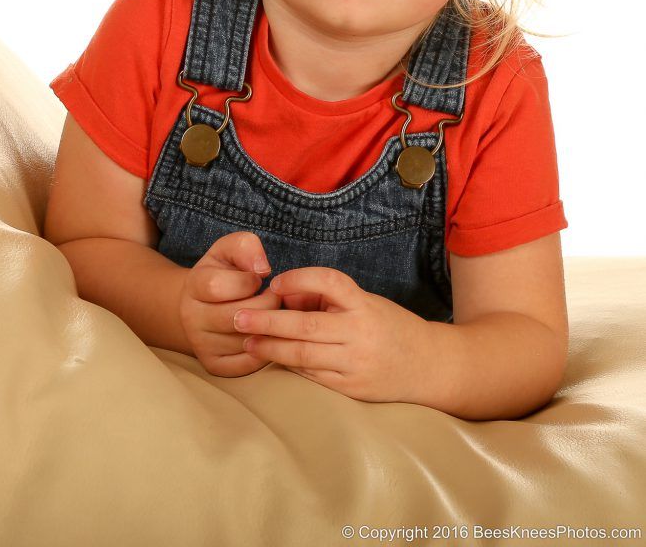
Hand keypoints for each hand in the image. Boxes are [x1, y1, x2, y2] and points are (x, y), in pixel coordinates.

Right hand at [178, 231, 281, 376]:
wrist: (203, 304)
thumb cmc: (224, 272)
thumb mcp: (230, 249)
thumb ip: (245, 246)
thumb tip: (262, 268)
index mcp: (193, 285)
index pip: (217, 286)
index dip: (247, 281)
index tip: (258, 278)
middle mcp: (191, 317)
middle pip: (234, 317)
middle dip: (266, 305)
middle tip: (275, 298)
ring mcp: (200, 344)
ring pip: (244, 341)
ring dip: (268, 327)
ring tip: (271, 314)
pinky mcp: (214, 365)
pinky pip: (247, 364)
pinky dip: (265, 350)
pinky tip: (267, 334)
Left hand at [231, 267, 428, 401]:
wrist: (429, 366)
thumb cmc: (391, 327)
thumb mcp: (367, 303)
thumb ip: (330, 300)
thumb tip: (286, 297)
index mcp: (365, 305)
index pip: (329, 282)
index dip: (299, 279)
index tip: (275, 282)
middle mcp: (360, 334)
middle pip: (306, 326)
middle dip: (268, 320)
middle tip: (239, 316)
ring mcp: (355, 364)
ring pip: (303, 355)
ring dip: (271, 347)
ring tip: (247, 340)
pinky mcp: (351, 389)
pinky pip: (312, 375)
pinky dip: (290, 365)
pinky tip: (273, 357)